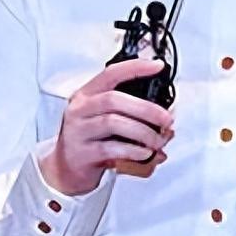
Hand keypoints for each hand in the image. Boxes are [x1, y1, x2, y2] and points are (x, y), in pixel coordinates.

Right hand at [39, 58, 174, 194]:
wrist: (67, 169)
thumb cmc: (93, 140)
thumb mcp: (108, 119)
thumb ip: (133, 112)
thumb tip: (169, 114)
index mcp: (87, 95)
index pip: (110, 74)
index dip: (135, 68)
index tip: (158, 66)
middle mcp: (79, 109)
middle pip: (113, 99)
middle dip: (146, 109)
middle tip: (167, 119)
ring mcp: (77, 131)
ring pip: (113, 122)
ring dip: (143, 132)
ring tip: (158, 140)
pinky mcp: (81, 153)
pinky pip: (110, 148)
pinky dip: (133, 150)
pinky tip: (146, 152)